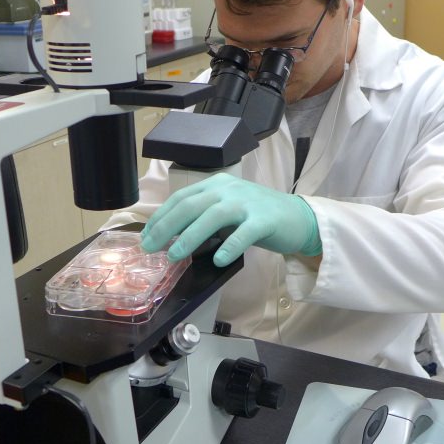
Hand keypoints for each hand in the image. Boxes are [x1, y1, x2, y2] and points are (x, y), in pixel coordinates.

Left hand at [140, 173, 321, 266]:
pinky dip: (229, 246)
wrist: (297, 217)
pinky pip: (244, 233)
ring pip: (213, 216)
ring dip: (190, 236)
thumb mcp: (226, 209)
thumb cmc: (257, 216)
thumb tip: (170, 236)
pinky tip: (218, 259)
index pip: (181, 198)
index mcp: (216, 185)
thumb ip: (203, 216)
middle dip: (166, 227)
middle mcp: (228, 189)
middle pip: (191, 205)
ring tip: (175, 255)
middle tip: (151, 247)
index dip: (161, 217)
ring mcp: (247, 203)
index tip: (146, 236)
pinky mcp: (265, 219)